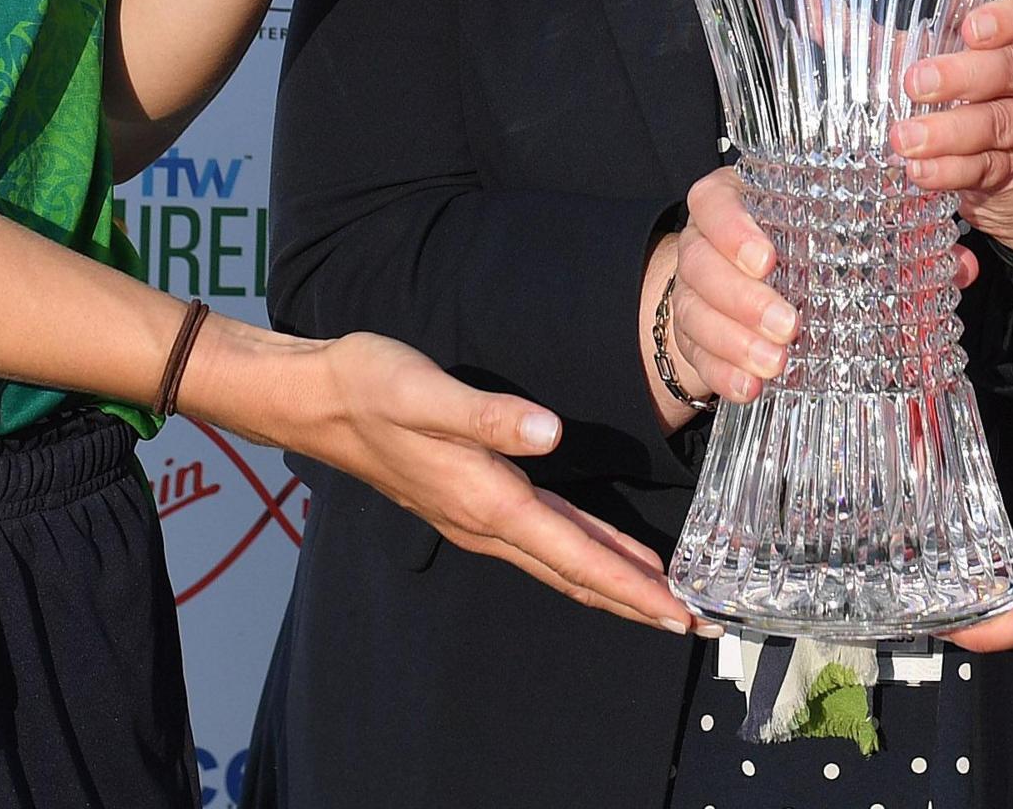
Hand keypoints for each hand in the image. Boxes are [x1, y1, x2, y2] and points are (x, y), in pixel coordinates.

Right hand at [265, 326, 688, 632]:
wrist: (316, 400)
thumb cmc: (371, 388)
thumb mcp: (427, 393)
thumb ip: (488, 415)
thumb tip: (548, 433)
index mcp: (487, 502)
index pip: (574, 556)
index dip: (630, 586)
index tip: (676, 613)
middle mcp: (486, 523)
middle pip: (575, 575)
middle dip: (636, 601)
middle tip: (696, 623)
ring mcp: (477, 519)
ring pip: (561, 564)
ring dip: (614, 584)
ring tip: (663, 601)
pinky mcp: (473, 503)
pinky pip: (544, 544)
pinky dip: (584, 557)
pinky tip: (606, 555)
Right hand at [655, 163, 982, 419]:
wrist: (746, 281)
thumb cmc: (806, 247)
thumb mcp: (841, 234)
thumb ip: (897, 242)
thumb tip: (960, 266)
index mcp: (737, 202)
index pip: (714, 202)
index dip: (733, 229)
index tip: (768, 259)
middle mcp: (704, 243)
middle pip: (701, 264)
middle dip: (742, 298)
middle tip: (788, 326)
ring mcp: (691, 290)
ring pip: (693, 311)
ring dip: (733, 341)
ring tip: (775, 364)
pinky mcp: (688, 335)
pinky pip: (695, 354)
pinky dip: (721, 374)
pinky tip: (750, 389)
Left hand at [895, 0, 1012, 258]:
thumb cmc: (961, 94)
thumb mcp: (924, 58)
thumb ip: (873, 35)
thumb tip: (812, 6)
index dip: (1004, 19)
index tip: (969, 28)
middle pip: (1010, 69)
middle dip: (962, 76)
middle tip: (915, 83)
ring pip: (997, 122)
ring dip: (949, 131)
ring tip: (904, 139)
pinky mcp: (1008, 169)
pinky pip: (983, 168)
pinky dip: (949, 170)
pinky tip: (918, 171)